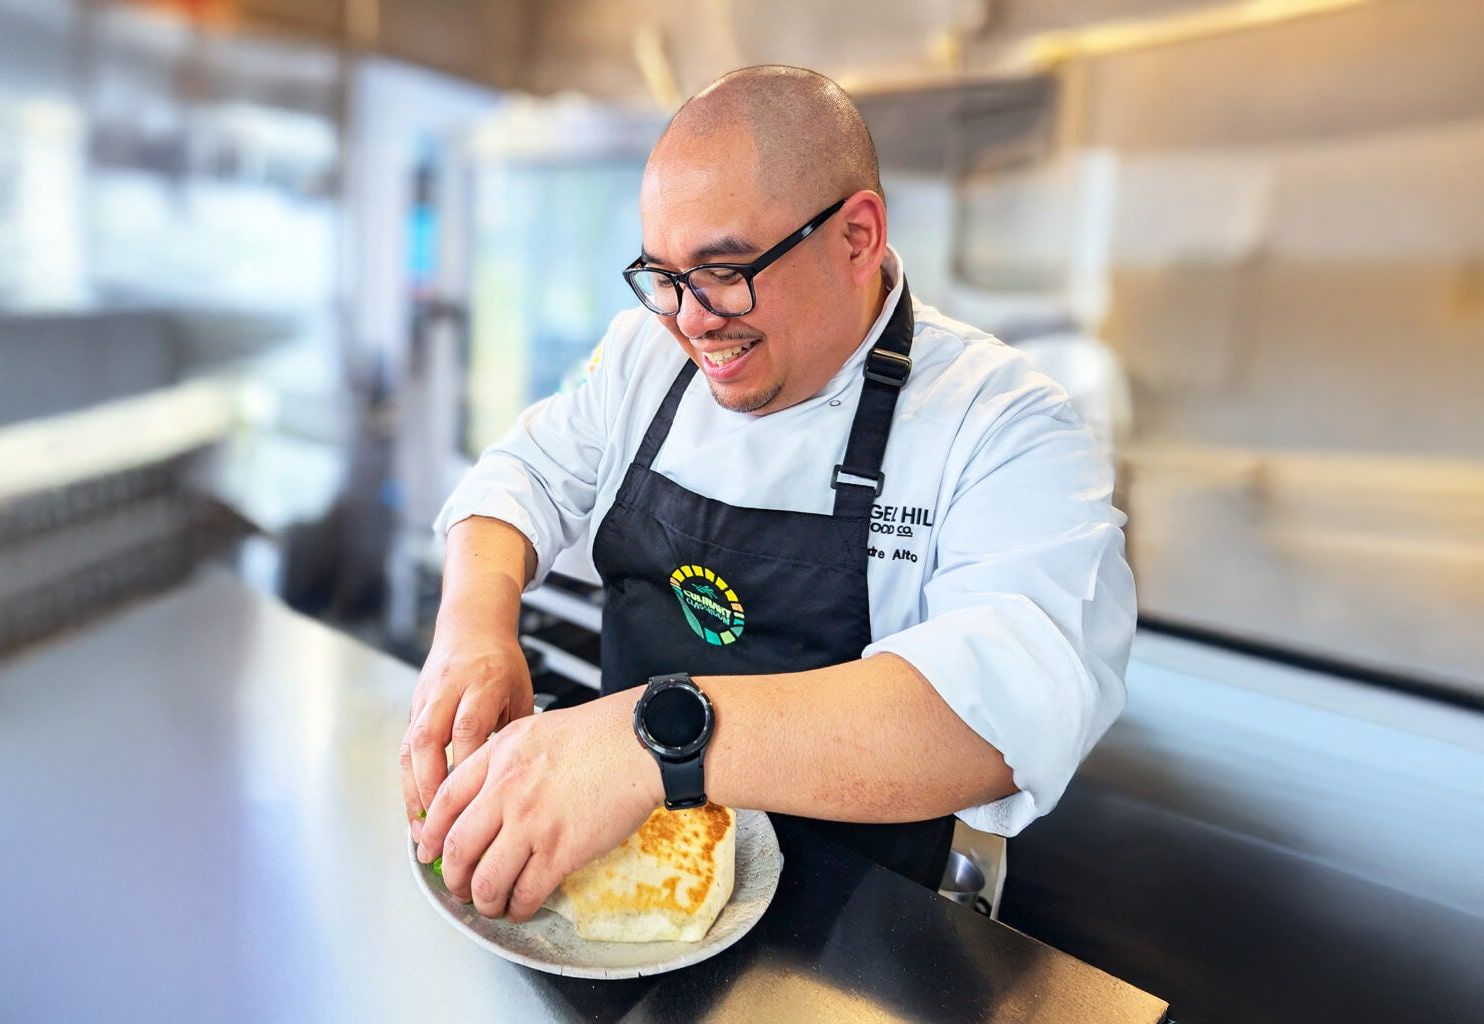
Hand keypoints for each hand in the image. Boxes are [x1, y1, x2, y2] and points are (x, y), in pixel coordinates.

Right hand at [401, 629, 533, 838]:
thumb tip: (512, 786)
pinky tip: (416, 811)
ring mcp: (426, 698)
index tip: (471, 804)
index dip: (465, 768)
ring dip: (413, 791)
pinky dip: (409, 782)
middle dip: (430, 788)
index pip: (468, 728)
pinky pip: (405, 748)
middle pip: (429, 739)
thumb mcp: (521, 692)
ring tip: (422, 831)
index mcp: (484, 682)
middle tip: (438, 828)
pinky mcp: (414, 708)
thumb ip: (513, 735)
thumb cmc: (502, 663)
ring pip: (411, 746)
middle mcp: (449, 689)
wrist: (471, 626)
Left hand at [415, 691, 660, 921]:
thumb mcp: (536, 730)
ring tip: (491, 905)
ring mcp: (531, 824)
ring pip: (485, 881)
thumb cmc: (599, 734)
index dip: (430, 836)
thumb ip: (504, 758)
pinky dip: (519, 908)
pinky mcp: (560, 852)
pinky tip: (522, 907)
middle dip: (452, 879)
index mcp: (498, 757)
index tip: (428, 852)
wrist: (640, 744)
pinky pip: (526, 893)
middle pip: (456, 849)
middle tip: (459, 887)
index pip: (444, 804)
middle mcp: (506, 791)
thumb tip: (487, 793)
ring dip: (483, 902)